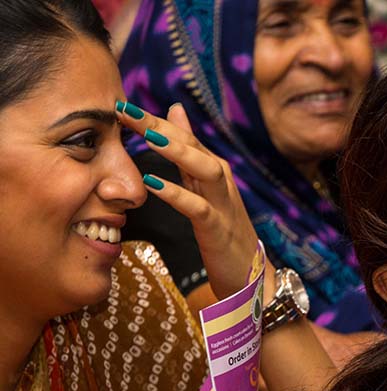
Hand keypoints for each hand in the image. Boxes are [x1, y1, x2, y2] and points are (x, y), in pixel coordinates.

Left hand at [117, 102, 267, 300]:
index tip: (121, 105)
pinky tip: (152, 184)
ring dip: (177, 151)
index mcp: (214, 169)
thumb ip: (189, 150)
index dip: (153, 119)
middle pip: (193, 145)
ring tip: (147, 137)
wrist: (249, 273)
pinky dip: (176, 194)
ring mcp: (223, 204)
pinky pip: (198, 208)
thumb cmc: (222, 229)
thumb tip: (174, 109)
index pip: (183, 136)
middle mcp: (221, 181)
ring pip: (204, 169)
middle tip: (125, 109)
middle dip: (159, 125)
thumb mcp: (204, 185)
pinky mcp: (218, 229)